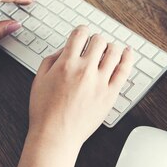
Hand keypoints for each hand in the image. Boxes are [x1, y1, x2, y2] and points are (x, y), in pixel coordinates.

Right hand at [28, 25, 133, 149]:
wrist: (55, 136)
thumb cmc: (45, 111)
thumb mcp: (39, 79)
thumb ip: (52, 59)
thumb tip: (65, 49)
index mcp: (66, 64)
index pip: (80, 33)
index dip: (82, 31)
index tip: (82, 34)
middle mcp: (85, 70)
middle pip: (99, 40)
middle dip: (95, 40)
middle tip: (94, 46)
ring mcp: (100, 82)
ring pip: (114, 51)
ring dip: (111, 47)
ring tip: (108, 50)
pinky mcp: (110, 94)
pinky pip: (124, 70)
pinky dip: (128, 58)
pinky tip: (128, 53)